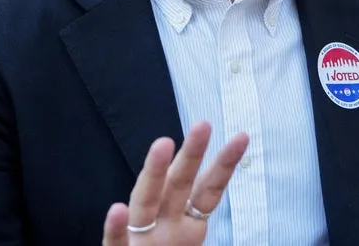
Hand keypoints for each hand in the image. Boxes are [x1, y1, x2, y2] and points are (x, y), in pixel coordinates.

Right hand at [102, 122, 248, 245]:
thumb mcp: (185, 229)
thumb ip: (196, 207)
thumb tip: (222, 179)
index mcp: (184, 217)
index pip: (208, 188)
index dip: (224, 165)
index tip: (241, 137)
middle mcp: (164, 220)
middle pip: (179, 184)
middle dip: (192, 155)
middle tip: (204, 124)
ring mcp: (141, 236)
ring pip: (146, 201)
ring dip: (154, 172)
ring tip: (163, 143)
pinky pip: (117, 242)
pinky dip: (116, 227)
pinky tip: (117, 210)